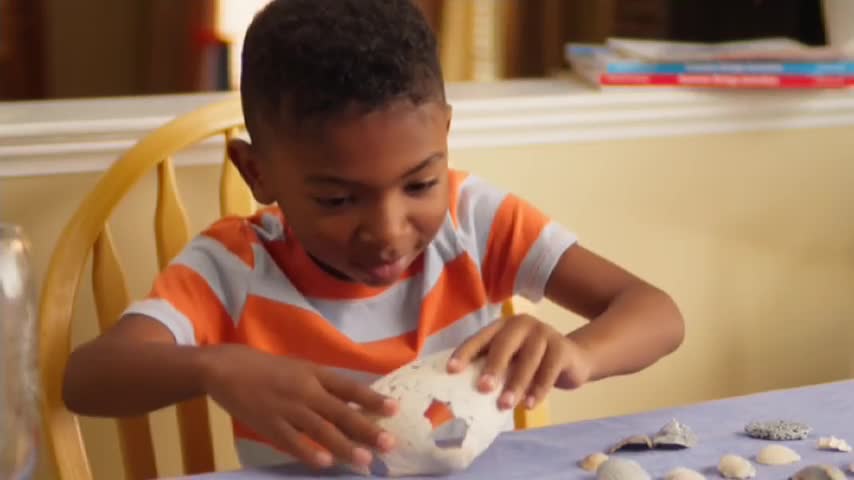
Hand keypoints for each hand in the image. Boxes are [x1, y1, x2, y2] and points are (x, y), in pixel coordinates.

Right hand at [199, 345, 397, 469]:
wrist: (226, 368)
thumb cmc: (268, 369)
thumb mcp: (300, 369)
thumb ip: (325, 385)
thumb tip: (355, 403)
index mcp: (315, 374)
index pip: (350, 388)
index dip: (373, 399)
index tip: (394, 409)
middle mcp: (306, 390)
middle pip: (342, 412)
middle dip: (367, 429)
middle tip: (389, 444)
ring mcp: (287, 409)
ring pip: (321, 430)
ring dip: (345, 447)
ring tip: (364, 461)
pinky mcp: (269, 425)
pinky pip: (292, 442)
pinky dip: (309, 452)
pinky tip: (325, 463)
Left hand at [446, 314, 591, 409]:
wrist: (574, 359)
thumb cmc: (532, 363)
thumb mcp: (512, 361)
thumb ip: (493, 368)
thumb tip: (465, 392)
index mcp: (502, 326)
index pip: (480, 338)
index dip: (465, 353)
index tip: (451, 370)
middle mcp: (521, 325)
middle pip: (504, 344)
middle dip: (492, 367)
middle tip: (482, 388)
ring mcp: (543, 333)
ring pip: (528, 359)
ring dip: (515, 383)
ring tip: (505, 405)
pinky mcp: (562, 348)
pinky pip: (549, 370)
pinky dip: (538, 389)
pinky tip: (529, 405)